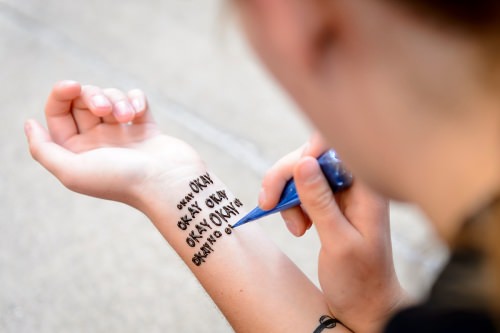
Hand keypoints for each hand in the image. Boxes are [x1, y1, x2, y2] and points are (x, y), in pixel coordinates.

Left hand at [25, 80, 203, 211]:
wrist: (167, 183)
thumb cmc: (121, 180)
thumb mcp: (72, 171)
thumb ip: (43, 150)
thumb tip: (29, 124)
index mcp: (77, 152)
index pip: (58, 113)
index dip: (60, 94)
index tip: (72, 86)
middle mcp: (98, 142)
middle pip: (84, 101)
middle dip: (92, 96)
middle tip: (103, 109)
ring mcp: (124, 134)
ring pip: (111, 97)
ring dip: (117, 100)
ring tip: (127, 117)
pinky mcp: (147, 127)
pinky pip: (136, 99)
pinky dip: (136, 100)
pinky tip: (139, 113)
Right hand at [260, 134, 406, 331]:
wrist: (365, 305)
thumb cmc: (359, 279)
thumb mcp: (337, 241)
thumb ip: (320, 201)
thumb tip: (303, 162)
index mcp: (366, 189)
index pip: (335, 146)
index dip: (308, 152)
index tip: (290, 177)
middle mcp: (354, 185)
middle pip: (311, 157)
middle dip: (286, 177)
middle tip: (269, 203)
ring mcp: (342, 193)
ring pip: (302, 174)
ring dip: (287, 196)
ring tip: (295, 228)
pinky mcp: (331, 204)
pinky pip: (303, 191)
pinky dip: (292, 206)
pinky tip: (298, 227)